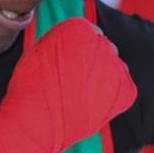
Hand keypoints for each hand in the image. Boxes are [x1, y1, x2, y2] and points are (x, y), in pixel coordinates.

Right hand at [0, 18, 136, 152]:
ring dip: (103, 77)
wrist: (33, 123)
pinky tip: (92, 104)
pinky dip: (113, 96)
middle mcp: (101, 44)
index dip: (78, 50)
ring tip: (81, 95)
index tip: (69, 64)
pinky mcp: (123, 93)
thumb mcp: (38, 51)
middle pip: (105, 48)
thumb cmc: (29, 87)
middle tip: (74, 83)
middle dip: (93, 62)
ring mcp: (114, 69)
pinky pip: (124, 89)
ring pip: (116, 67)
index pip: (89, 32)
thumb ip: (61, 42)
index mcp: (79, 29)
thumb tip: (71, 46)